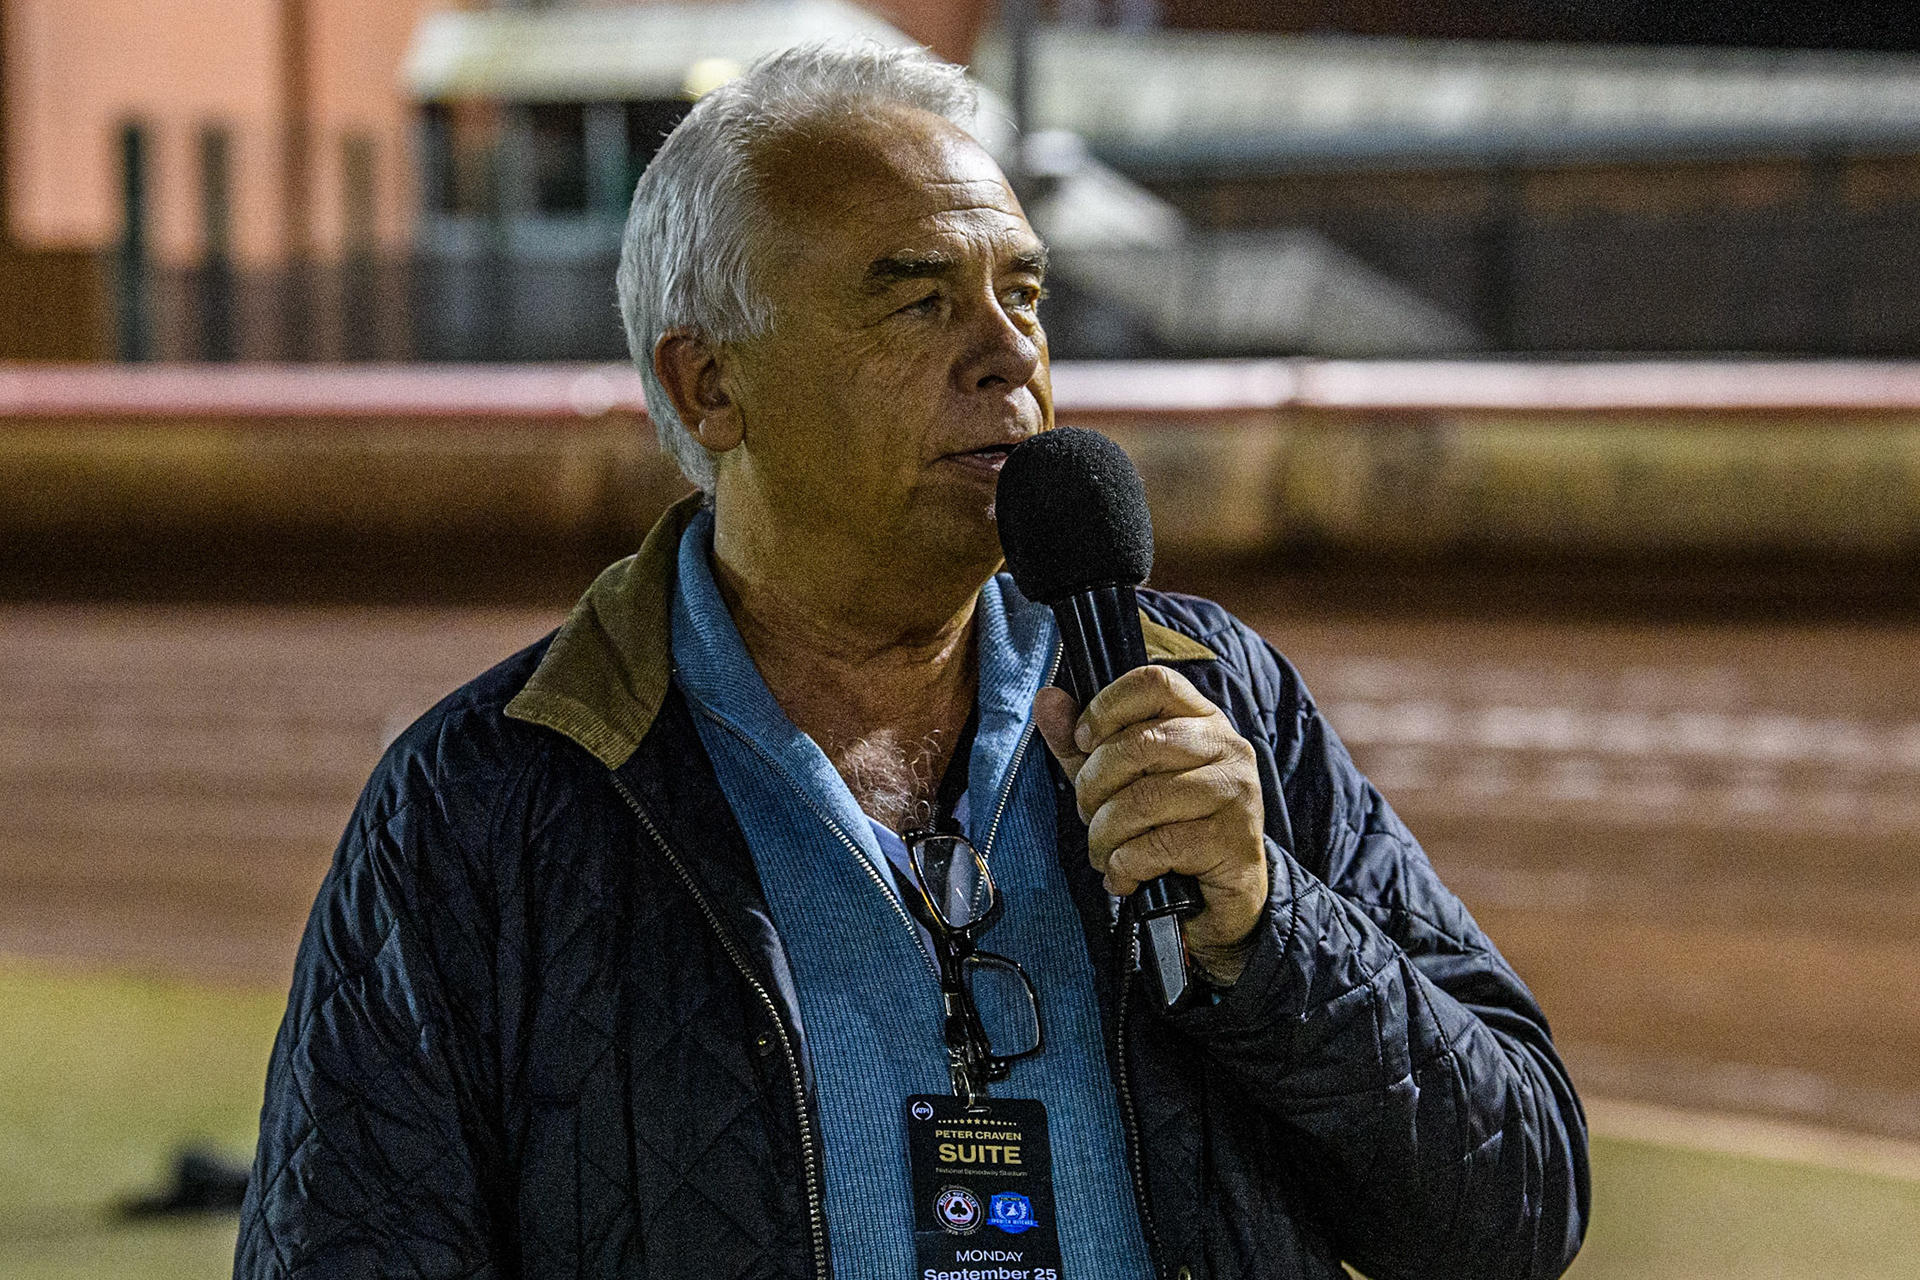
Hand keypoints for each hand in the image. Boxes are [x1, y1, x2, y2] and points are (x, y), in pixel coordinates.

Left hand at [1033, 665, 1268, 983]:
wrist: (1221, 898)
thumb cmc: (1167, 828)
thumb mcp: (1119, 781)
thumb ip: (1082, 743)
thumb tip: (1047, 699)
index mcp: (1200, 718)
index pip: (1153, 682)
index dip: (1105, 707)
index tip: (1083, 743)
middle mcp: (1226, 746)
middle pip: (1138, 744)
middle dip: (1093, 786)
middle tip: (1088, 814)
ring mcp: (1234, 791)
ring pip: (1142, 800)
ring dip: (1105, 835)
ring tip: (1104, 853)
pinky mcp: (1232, 840)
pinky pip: (1156, 846)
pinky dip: (1125, 867)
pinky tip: (1126, 877)